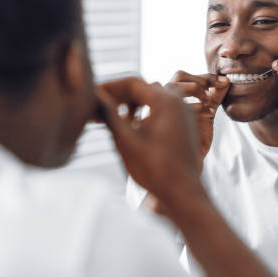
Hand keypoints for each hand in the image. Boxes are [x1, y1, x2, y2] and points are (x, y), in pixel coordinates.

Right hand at [96, 77, 203, 202]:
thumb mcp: (126, 141)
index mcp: (166, 101)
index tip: (93, 95)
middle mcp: (178, 101)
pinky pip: (161, 109)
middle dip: (118, 97)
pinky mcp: (184, 124)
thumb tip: (94, 96)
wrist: (184, 193)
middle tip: (98, 109)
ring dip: (130, 105)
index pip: (132, 83)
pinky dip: (144, 113)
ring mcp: (184, 112)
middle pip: (142, 88)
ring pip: (151, 98)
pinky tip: (130, 127)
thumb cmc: (156, 170)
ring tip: (111, 119)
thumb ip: (109, 115)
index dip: (109, 87)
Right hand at [165, 71, 229, 158]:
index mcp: (173, 95)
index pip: (186, 76)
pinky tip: (209, 113)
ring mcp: (163, 109)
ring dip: (195, 88)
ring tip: (209, 100)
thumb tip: (226, 81)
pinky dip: (196, 106)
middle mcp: (165, 99)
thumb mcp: (208, 113)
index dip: (206, 76)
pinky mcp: (165, 120)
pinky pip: (178, 107)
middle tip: (215, 88)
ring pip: (174, 86)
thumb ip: (215, 96)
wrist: (187, 164)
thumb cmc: (194, 138)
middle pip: (179, 76)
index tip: (223, 81)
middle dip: (199, 79)